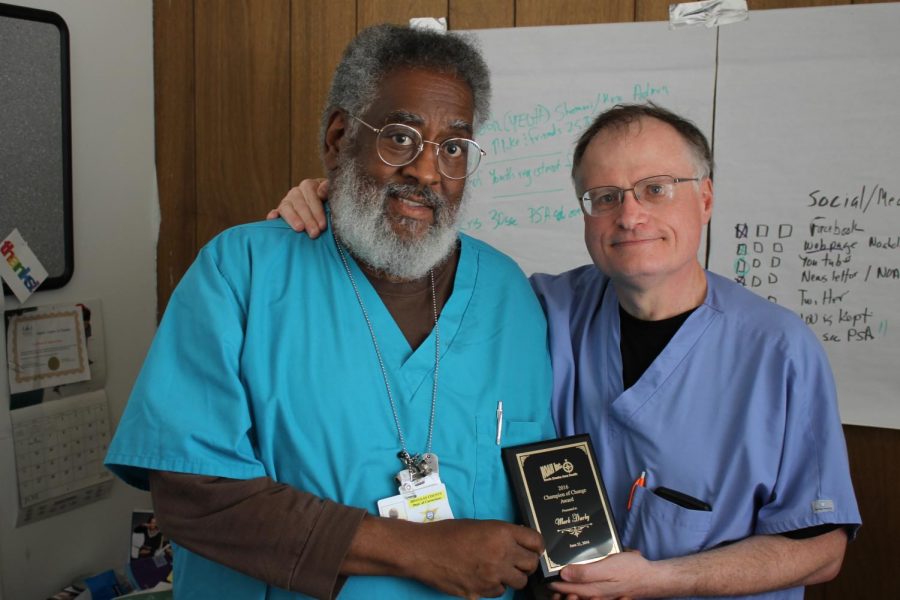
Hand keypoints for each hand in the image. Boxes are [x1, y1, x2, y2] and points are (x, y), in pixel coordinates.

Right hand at [266, 178, 328, 236]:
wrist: (324, 205)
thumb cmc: (329, 201)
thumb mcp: (332, 194)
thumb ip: (328, 189)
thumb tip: (321, 192)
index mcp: (309, 186)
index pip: (311, 196)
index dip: (317, 211)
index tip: (322, 226)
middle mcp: (296, 192)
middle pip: (300, 203)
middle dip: (308, 219)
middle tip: (314, 233)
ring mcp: (287, 201)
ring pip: (287, 207)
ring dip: (293, 218)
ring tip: (300, 229)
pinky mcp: (281, 211)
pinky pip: (276, 211)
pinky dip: (273, 214)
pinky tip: (273, 219)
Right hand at [415, 519, 543, 597]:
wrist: (423, 551)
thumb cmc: (448, 533)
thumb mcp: (479, 525)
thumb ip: (501, 534)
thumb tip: (517, 542)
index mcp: (501, 533)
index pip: (536, 542)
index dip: (536, 546)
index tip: (533, 549)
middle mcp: (501, 554)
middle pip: (531, 564)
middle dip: (526, 563)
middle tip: (516, 562)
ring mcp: (492, 576)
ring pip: (519, 582)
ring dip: (513, 577)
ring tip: (499, 570)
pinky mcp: (482, 592)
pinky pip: (500, 592)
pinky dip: (495, 586)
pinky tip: (483, 578)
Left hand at [549, 550, 647, 599]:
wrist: (651, 578)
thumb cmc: (631, 570)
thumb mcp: (608, 567)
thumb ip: (586, 572)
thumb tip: (564, 573)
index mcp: (592, 590)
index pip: (566, 588)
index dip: (553, 584)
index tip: (543, 576)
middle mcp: (594, 594)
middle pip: (571, 595)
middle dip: (558, 590)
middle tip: (548, 583)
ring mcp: (600, 594)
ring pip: (578, 595)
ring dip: (568, 590)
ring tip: (558, 584)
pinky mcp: (605, 591)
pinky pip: (587, 592)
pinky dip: (579, 588)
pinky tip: (577, 580)